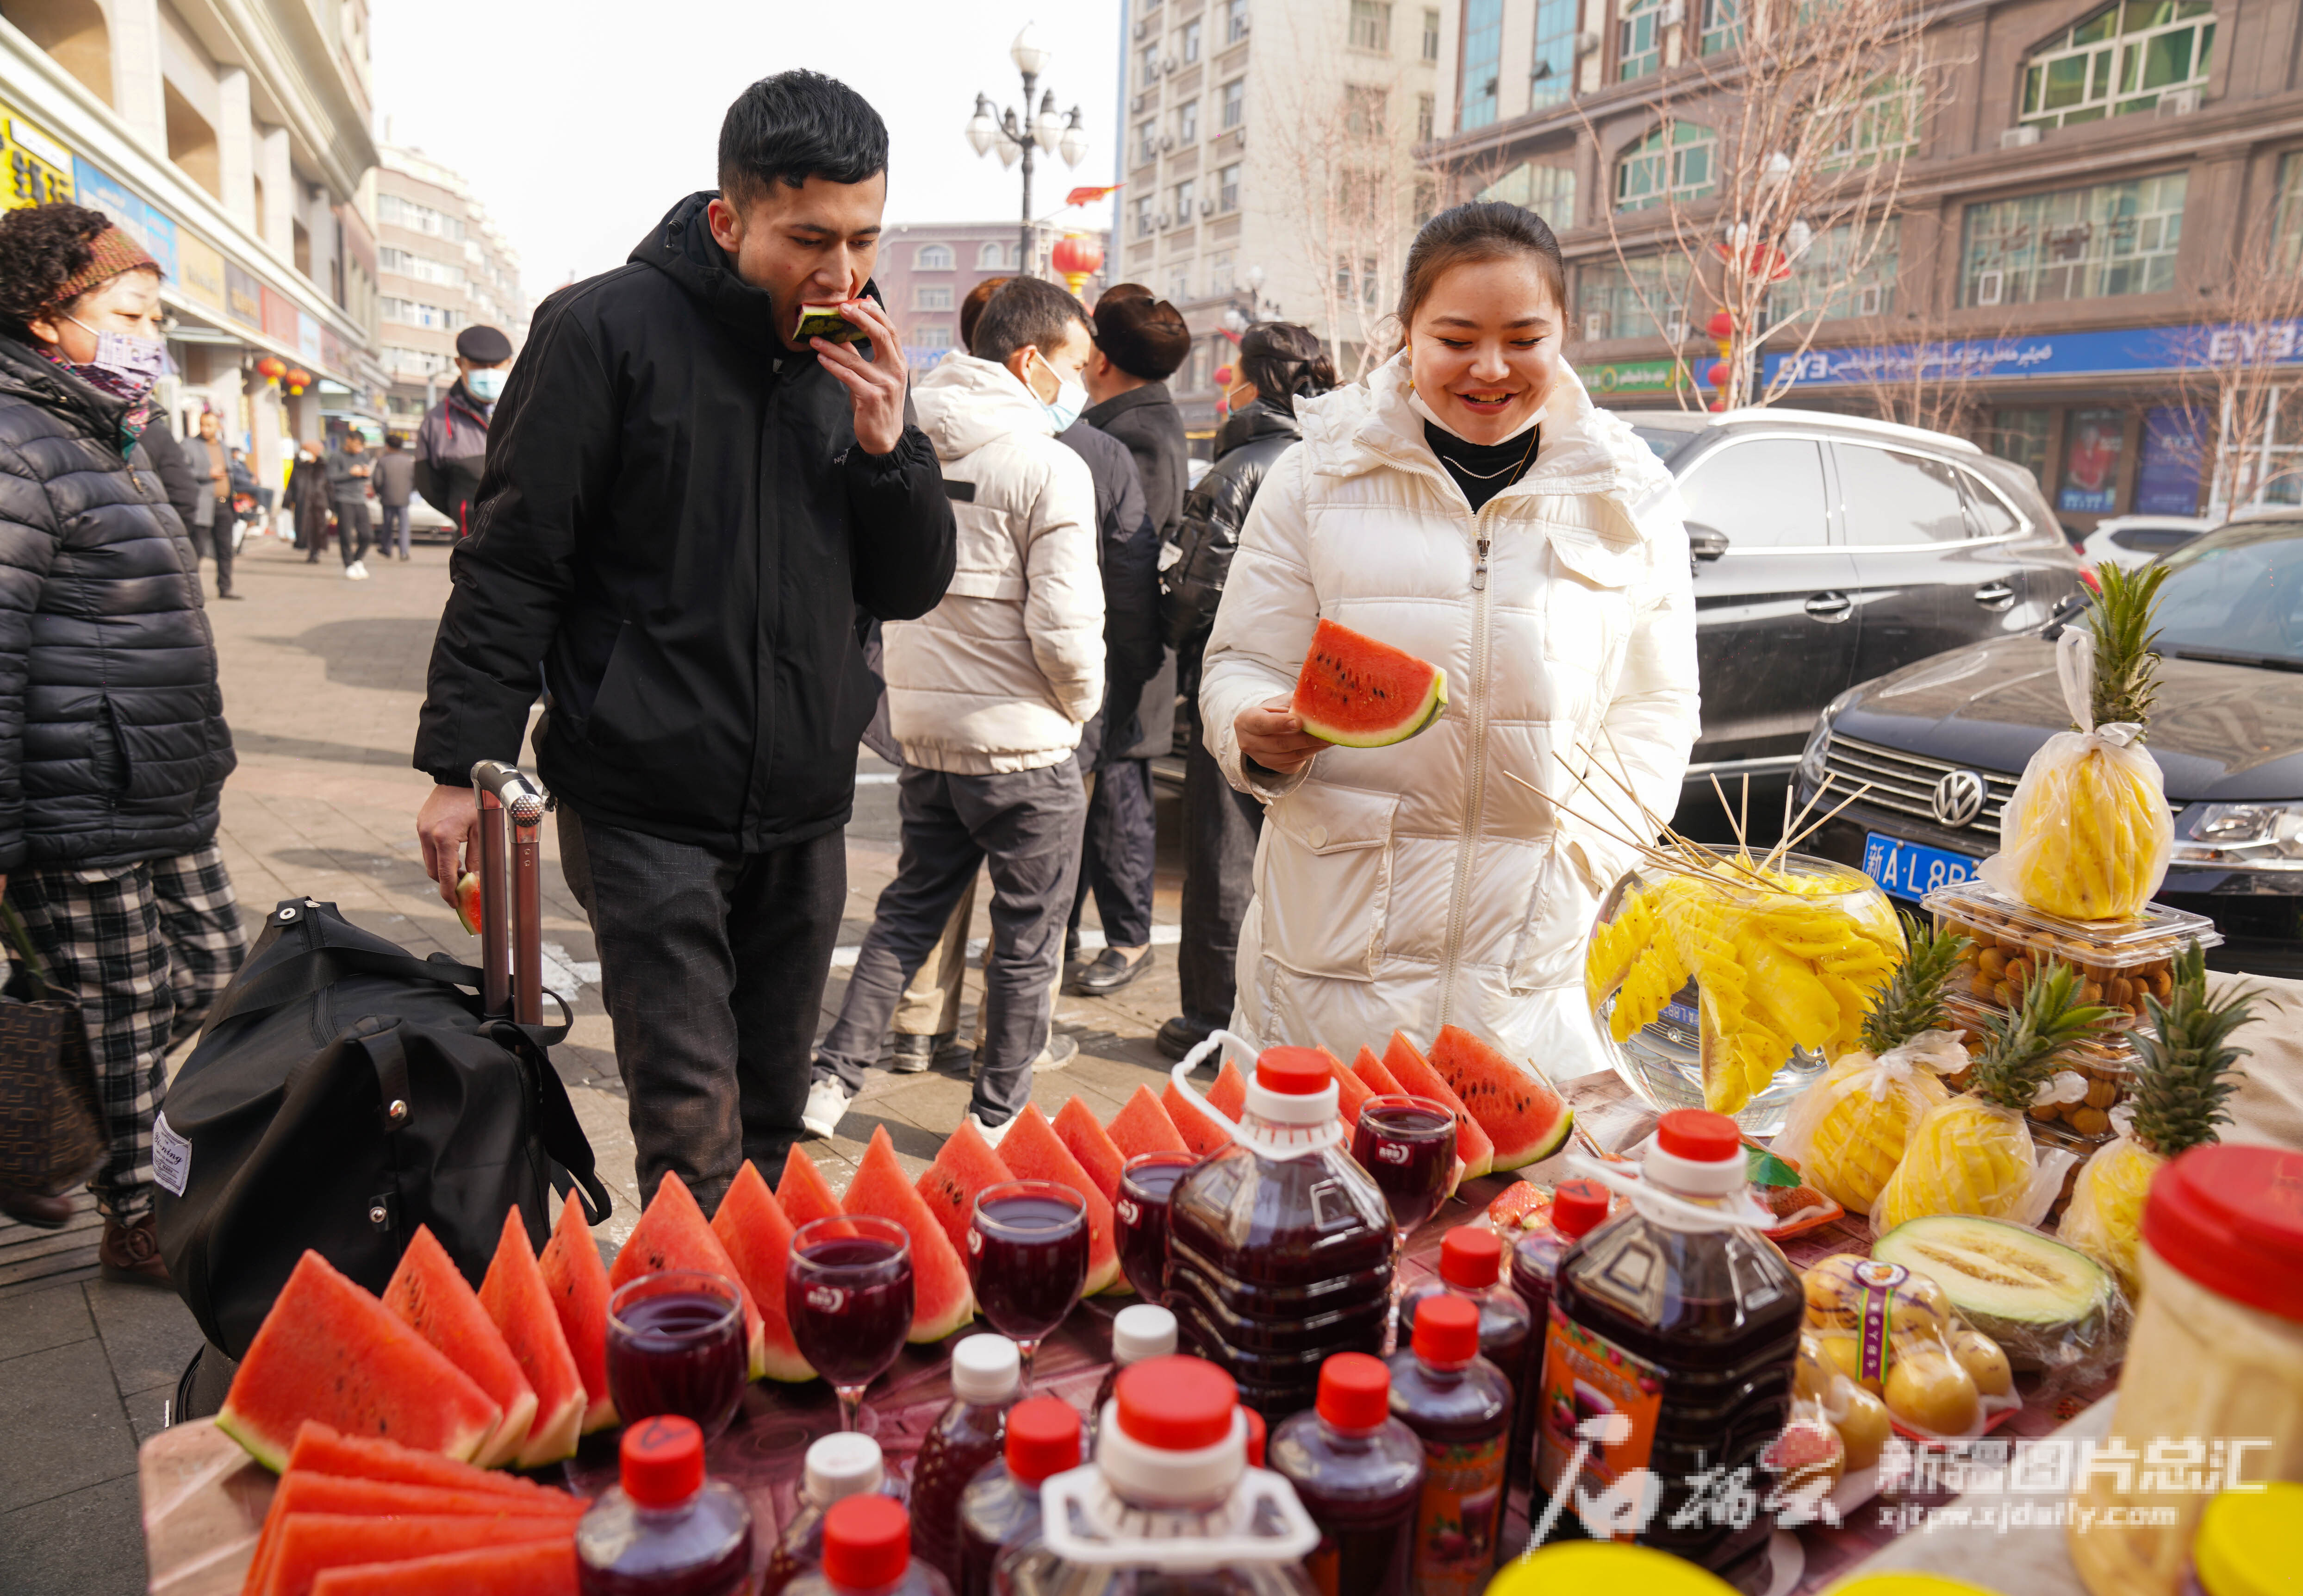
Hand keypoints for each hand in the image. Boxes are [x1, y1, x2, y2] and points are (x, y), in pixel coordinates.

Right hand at [416, 784, 480, 909]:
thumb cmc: (475, 801)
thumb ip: (478, 857)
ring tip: (461, 869)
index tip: (455, 904)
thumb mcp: (481, 831)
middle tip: (463, 886)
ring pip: (429, 861)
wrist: (459, 776)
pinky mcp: (420, 824)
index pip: (445, 874)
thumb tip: (475, 880)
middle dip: (446, 882)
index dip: (449, 893)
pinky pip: (427, 848)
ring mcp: (421, 829)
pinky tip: (453, 853)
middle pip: (433, 871)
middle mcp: (427, 834)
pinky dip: (438, 855)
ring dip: (442, 869)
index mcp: (443, 837)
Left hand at [813, 296, 907, 456]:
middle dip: (860, 318)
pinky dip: (833, 366)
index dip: (876, 313)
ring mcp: (885, 385)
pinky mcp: (872, 398)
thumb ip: (862, 357)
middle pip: (881, 336)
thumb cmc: (877, 405)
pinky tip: (821, 359)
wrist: (885, 438)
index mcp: (899, 363)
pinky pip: (848, 377)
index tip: (860, 301)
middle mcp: (896, 371)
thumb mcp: (874, 377)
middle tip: (840, 307)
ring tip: (815, 339)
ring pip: (855, 359)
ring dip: (832, 347)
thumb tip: (844, 335)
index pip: (891, 331)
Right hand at [1235, 694, 1325, 774]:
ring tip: (1330, 738)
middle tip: (1326, 732)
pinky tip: (1322, 745)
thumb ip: (1295, 700)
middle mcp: (1248, 742)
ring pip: (1289, 756)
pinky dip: (1310, 753)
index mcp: (1246, 720)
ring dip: (1312, 748)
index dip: (1281, 723)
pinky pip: (1295, 763)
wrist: (1263, 729)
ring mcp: (1260, 758)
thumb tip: (1317, 699)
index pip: (1262, 723)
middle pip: (1279, 743)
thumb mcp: (1280, 701)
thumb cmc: (1274, 710)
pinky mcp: (1274, 767)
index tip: (1299, 722)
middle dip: (1305, 738)